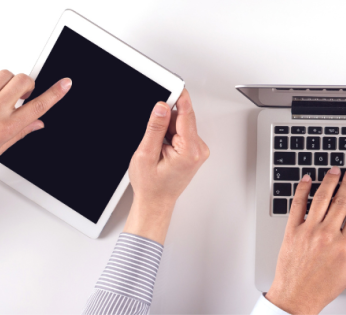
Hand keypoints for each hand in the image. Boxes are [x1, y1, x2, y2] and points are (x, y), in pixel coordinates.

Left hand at [0, 70, 70, 180]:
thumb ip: (21, 132)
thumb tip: (38, 122)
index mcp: (6, 128)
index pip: (38, 106)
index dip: (55, 93)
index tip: (65, 83)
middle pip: (23, 81)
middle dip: (27, 84)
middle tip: (22, 93)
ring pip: (5, 75)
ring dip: (8, 81)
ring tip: (2, 93)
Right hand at [124, 89, 209, 243]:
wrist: (156, 202)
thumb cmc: (152, 185)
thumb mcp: (146, 154)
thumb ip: (155, 128)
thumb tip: (161, 108)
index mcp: (189, 151)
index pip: (186, 115)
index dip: (179, 98)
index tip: (174, 85)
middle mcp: (199, 150)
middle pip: (183, 119)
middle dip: (166, 120)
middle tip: (154, 136)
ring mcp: (199, 151)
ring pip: (182, 125)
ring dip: (168, 130)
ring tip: (158, 147)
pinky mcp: (195, 151)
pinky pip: (182, 133)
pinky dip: (171, 136)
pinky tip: (163, 148)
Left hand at [266, 168, 345, 313]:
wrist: (297, 296)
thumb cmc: (323, 287)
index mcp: (345, 246)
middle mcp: (327, 235)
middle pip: (341, 201)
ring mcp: (308, 231)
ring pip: (321, 199)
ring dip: (329, 181)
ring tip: (335, 171)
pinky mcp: (292, 231)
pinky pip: (297, 205)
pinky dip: (302, 190)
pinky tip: (307, 180)